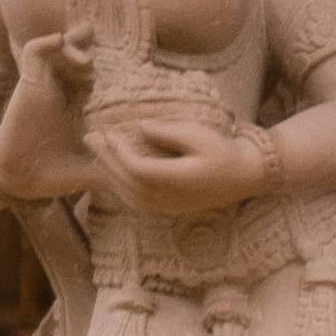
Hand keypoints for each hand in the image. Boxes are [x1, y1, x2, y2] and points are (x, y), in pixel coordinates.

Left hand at [95, 87, 248, 195]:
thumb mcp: (199, 134)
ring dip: (110, 175)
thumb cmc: (223, 151)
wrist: (244, 176)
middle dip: (107, 160)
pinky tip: (112, 172)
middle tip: (90, 138)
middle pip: (129, 183)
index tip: (109, 132)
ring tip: (97, 154)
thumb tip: (140, 127)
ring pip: (130, 196)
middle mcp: (173, 197)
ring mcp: (171, 206)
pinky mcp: (170, 208)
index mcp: (181, 179)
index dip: (119, 152)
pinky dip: (120, 188)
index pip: (139, 170)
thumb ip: (167, 131)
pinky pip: (137, 202)